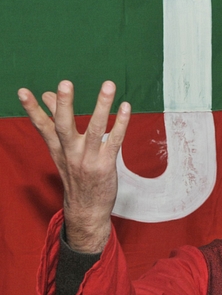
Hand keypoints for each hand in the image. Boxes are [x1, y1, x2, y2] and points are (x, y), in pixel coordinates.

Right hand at [18, 80, 129, 252]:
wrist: (86, 210)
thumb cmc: (76, 177)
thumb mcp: (62, 152)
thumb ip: (56, 124)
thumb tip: (47, 96)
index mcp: (58, 149)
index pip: (42, 127)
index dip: (32, 110)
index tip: (22, 92)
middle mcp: (71, 153)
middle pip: (65, 126)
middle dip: (64, 104)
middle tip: (64, 84)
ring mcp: (89, 160)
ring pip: (95, 129)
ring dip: (102, 106)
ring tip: (108, 86)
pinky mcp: (106, 165)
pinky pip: (115, 140)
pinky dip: (121, 123)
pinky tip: (126, 107)